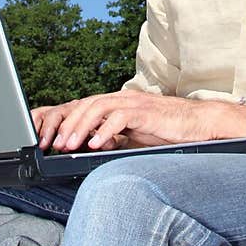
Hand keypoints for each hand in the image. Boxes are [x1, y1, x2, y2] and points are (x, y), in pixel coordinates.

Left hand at [32, 90, 245, 152]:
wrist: (197, 124)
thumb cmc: (166, 130)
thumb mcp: (133, 135)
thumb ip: (112, 136)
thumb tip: (89, 145)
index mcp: (116, 104)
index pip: (82, 106)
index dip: (62, 119)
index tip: (48, 138)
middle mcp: (122, 99)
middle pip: (85, 104)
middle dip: (65, 124)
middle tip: (53, 144)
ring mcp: (134, 103)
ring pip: (98, 108)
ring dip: (80, 126)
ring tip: (68, 145)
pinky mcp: (146, 112)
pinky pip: (121, 117)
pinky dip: (106, 130)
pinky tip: (96, 144)